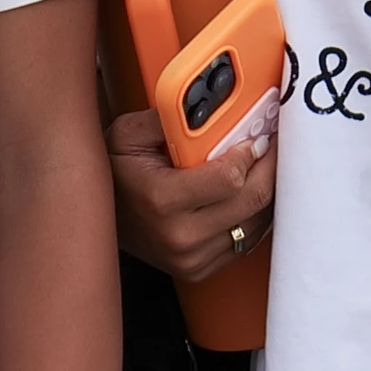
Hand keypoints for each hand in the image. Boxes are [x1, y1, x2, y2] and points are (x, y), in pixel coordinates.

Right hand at [104, 100, 279, 284]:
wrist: (97, 219)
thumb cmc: (114, 174)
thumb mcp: (127, 135)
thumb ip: (167, 116)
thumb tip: (209, 101)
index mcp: (162, 200)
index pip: (230, 178)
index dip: (252, 152)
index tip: (258, 135)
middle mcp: (180, 236)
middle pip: (252, 201)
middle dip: (270, 167)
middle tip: (273, 145)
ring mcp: (192, 258)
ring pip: (256, 222)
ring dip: (267, 191)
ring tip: (263, 168)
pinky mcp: (201, 269)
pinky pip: (247, 241)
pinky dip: (255, 216)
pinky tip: (248, 195)